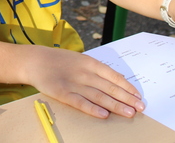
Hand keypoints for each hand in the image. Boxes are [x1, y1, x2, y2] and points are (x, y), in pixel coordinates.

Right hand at [27, 47, 145, 118]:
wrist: (35, 61)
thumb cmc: (59, 61)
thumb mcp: (79, 59)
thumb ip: (97, 69)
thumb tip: (118, 79)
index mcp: (88, 62)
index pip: (113, 76)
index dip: (127, 86)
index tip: (138, 96)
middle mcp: (83, 73)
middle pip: (109, 87)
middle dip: (126, 98)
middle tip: (140, 107)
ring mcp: (73, 83)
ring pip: (98, 96)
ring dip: (115, 106)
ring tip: (129, 113)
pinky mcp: (62, 93)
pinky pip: (80, 103)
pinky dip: (92, 109)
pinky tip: (104, 115)